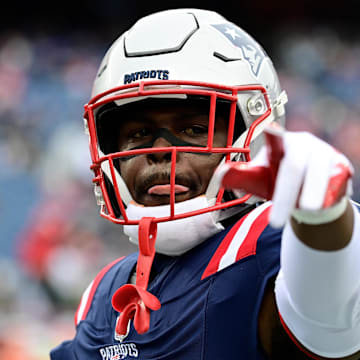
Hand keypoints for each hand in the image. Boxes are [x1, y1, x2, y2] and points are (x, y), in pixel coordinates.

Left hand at [216, 124, 352, 226]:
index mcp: (282, 144)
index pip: (277, 140)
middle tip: (275, 223)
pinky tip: (323, 206)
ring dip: (311, 199)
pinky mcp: (344, 166)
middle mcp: (306, 144)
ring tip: (304, 212)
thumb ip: (242, 177)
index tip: (271, 131)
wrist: (310, 187)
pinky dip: (329, 199)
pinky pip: (339, 185)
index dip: (275, 137)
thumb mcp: (260, 177)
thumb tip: (219, 177)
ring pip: (321, 178)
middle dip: (285, 197)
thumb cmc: (280, 179)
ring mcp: (327, 153)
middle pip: (295, 167)